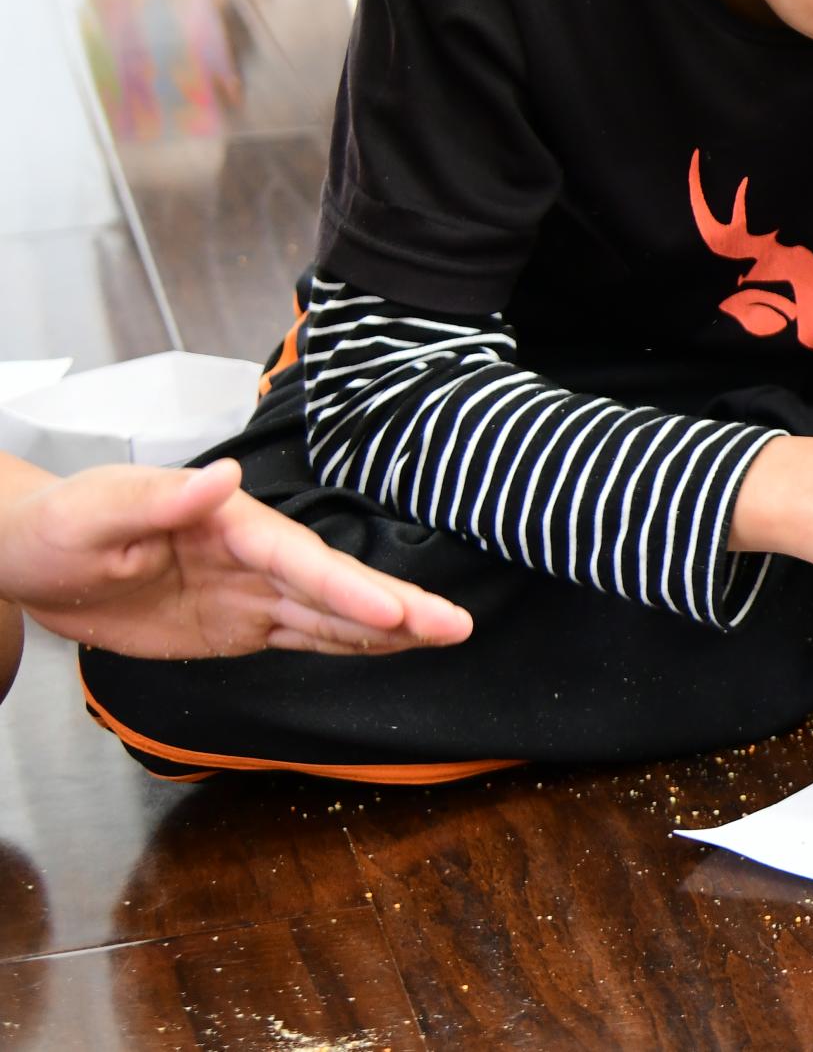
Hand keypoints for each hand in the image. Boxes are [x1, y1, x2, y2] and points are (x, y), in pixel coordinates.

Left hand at [0, 453, 473, 660]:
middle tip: (456, 626)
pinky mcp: (240, 625)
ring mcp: (251, 592)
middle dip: (397, 606)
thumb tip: (223, 478)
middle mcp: (252, 555)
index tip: (393, 612)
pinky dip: (352, 644)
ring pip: (332, 614)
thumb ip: (160, 501)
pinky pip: (305, 636)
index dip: (346, 587)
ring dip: (390, 627)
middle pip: (334, 584)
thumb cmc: (59, 524)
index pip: (296, 558)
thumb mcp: (96, 511)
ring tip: (450, 634)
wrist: (34, 558)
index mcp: (226, 523)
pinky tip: (394, 647)